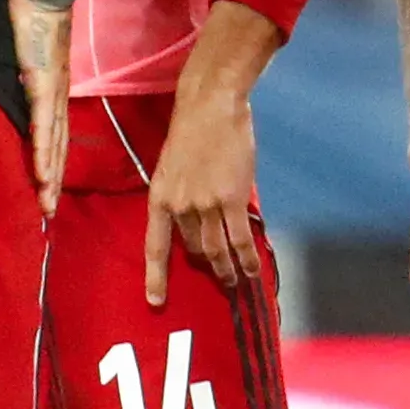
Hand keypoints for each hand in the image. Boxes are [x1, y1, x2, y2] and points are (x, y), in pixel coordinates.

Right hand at [8, 0, 70, 219]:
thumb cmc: (29, 20)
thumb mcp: (19, 57)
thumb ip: (14, 77)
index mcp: (51, 94)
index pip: (53, 137)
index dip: (51, 167)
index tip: (47, 194)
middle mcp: (56, 99)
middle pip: (57, 149)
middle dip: (53, 183)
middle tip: (48, 214)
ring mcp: (52, 93)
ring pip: (54, 144)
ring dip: (51, 176)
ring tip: (47, 205)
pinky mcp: (43, 84)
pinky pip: (43, 124)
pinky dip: (43, 151)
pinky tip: (42, 174)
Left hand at [146, 7, 279, 307]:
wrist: (210, 106)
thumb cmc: (195, 130)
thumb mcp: (176, 167)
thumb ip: (186, 196)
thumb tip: (207, 221)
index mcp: (159, 198)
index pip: (154, 246)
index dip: (155, 277)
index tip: (156, 302)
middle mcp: (178, 206)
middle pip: (194, 248)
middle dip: (208, 265)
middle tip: (222, 277)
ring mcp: (204, 204)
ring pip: (217, 250)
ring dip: (229, 270)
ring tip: (237, 281)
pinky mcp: (230, 200)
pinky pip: (240, 239)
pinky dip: (248, 258)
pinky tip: (254, 270)